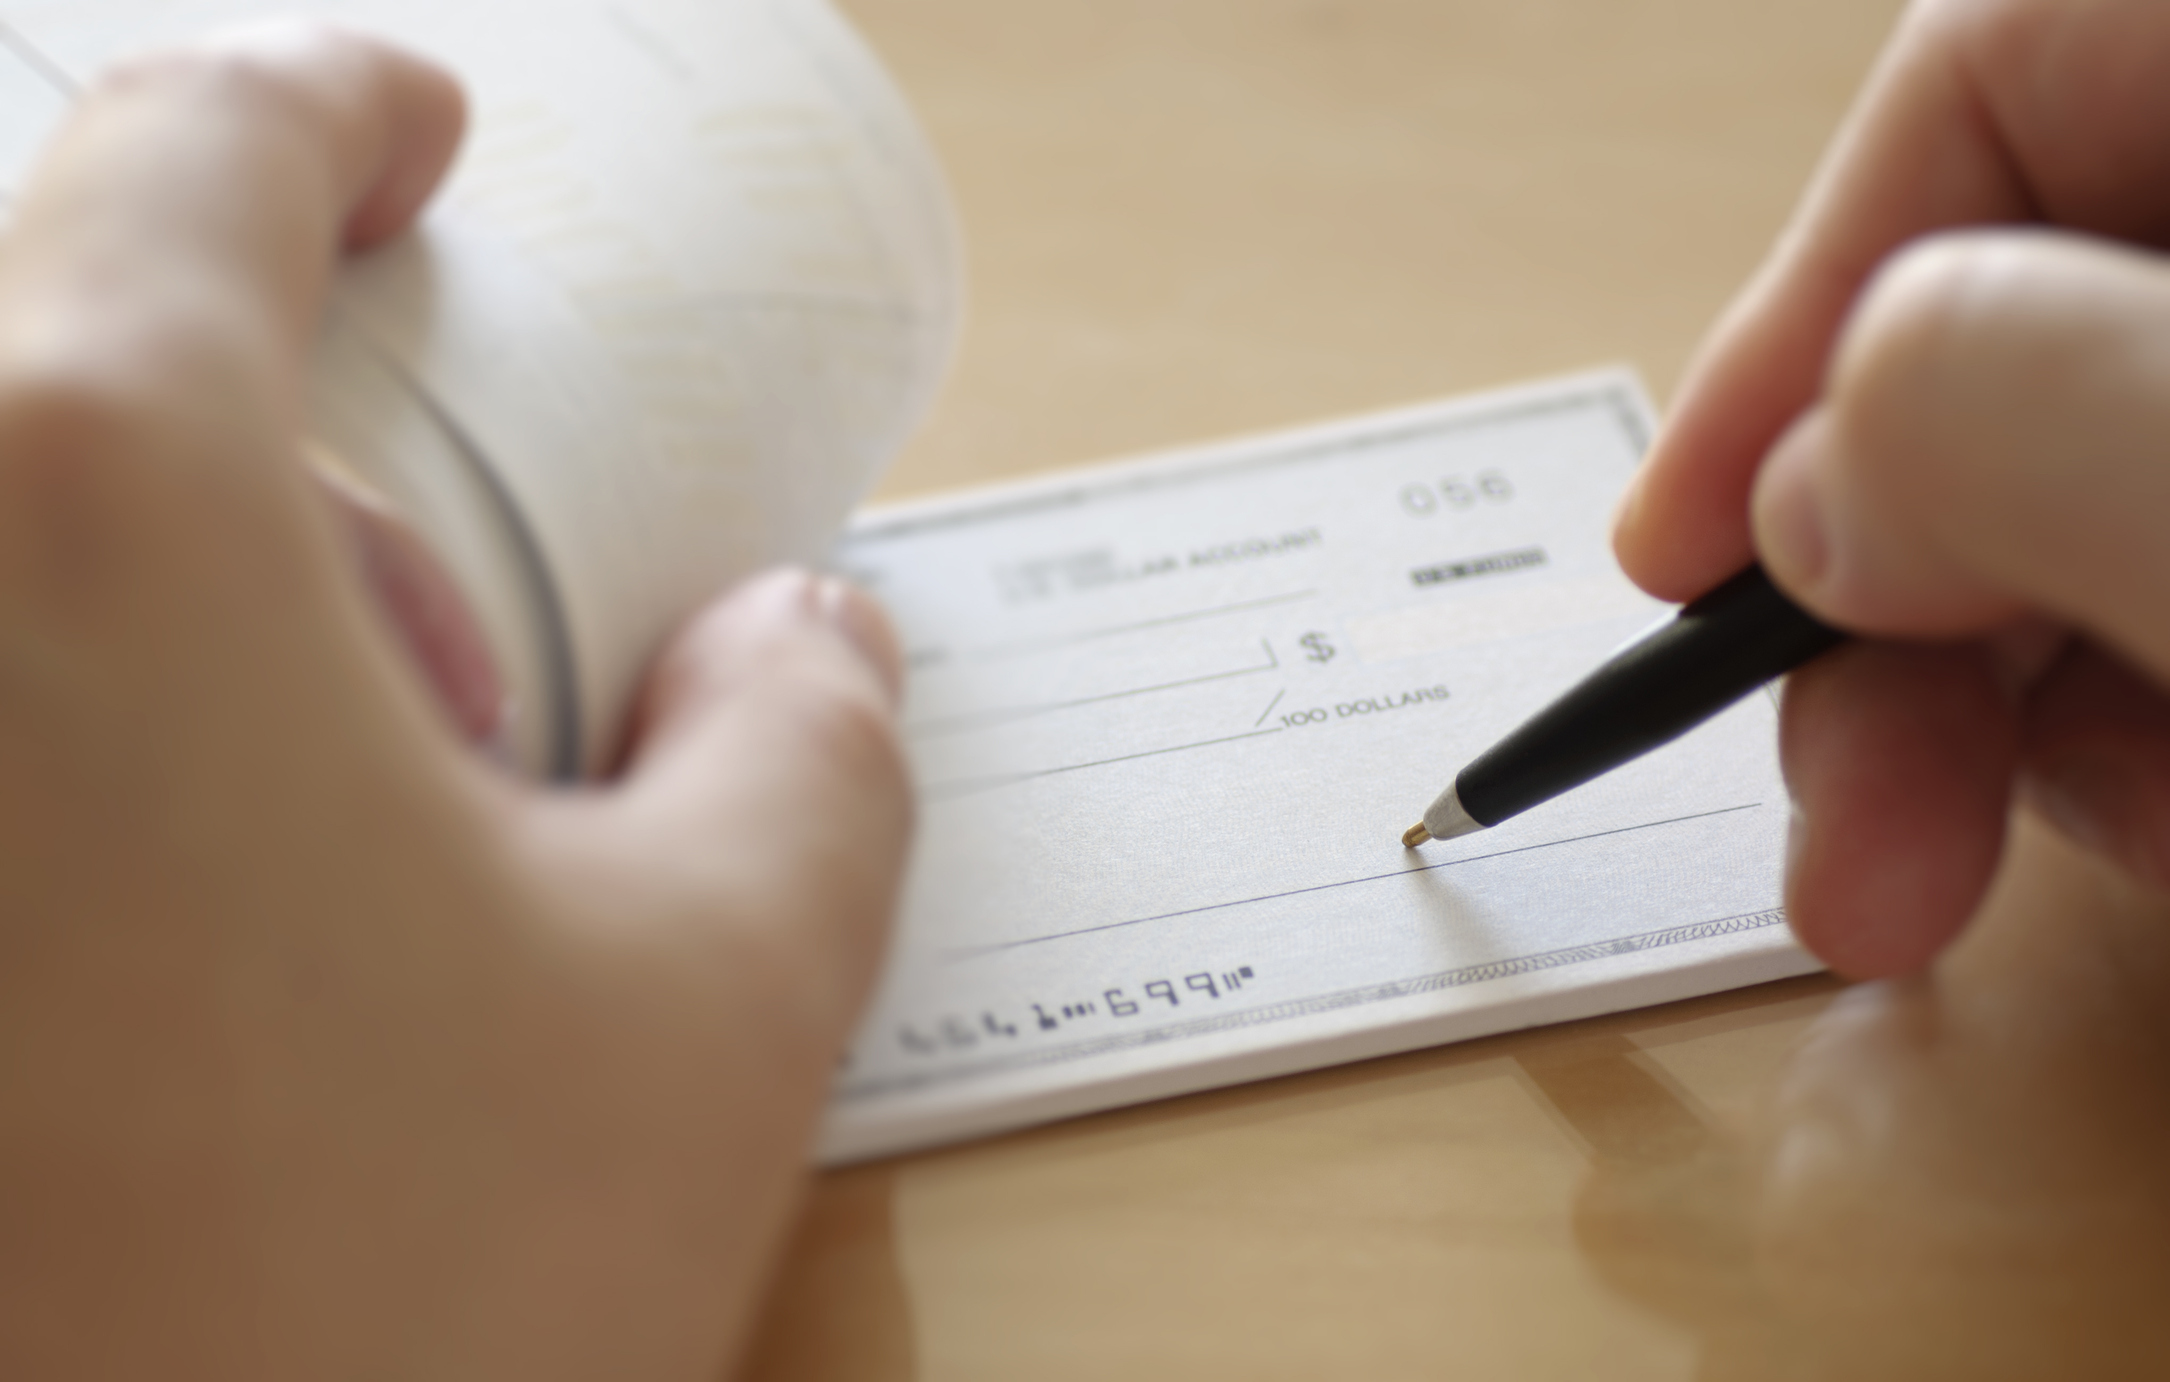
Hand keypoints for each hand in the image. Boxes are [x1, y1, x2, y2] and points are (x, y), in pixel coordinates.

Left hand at [0, 23, 910, 1380]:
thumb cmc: (367, 1331)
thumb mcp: (712, 1012)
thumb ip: (816, 760)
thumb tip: (809, 642)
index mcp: (86, 499)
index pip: (195, 145)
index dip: (333, 106)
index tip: (416, 137)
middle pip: (14, 313)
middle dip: (205, 348)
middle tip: (367, 504)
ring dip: (101, 533)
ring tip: (272, 734)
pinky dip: (42, 686)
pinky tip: (144, 886)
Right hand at [1611, 0, 2169, 976]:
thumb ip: (2011, 420)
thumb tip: (1811, 507)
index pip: (1990, 77)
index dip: (1800, 322)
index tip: (1675, 559)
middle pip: (2024, 351)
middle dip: (1909, 622)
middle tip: (1863, 851)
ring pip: (2098, 510)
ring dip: (2026, 721)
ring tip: (2091, 874)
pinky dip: (2151, 733)